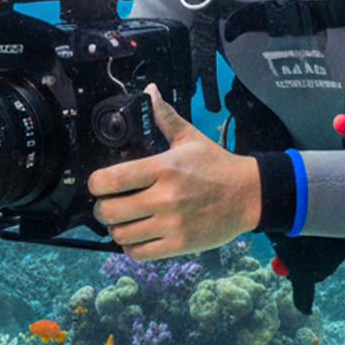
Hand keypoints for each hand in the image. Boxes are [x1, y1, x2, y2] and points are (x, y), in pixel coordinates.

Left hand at [87, 84, 261, 259]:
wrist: (249, 194)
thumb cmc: (217, 166)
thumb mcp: (190, 138)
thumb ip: (165, 116)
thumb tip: (150, 91)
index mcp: (164, 168)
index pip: (114, 179)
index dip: (96, 184)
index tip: (98, 184)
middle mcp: (165, 197)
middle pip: (110, 211)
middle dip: (101, 209)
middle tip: (107, 204)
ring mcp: (172, 223)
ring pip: (122, 235)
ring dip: (116, 229)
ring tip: (122, 221)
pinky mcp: (180, 244)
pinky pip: (140, 253)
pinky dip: (131, 247)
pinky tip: (137, 236)